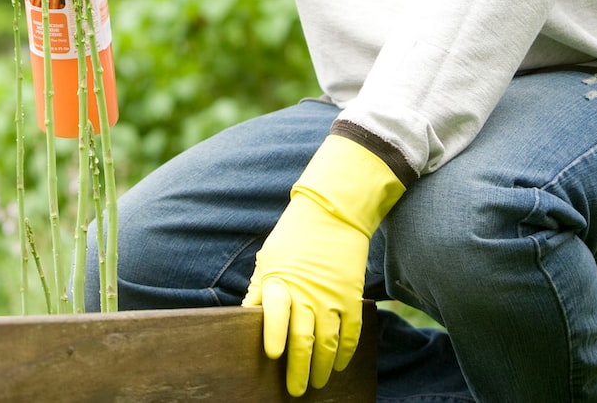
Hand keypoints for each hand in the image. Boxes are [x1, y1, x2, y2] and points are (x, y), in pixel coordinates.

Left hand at [244, 135, 404, 396]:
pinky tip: (339, 365)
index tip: (272, 356)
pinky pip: (351, 332)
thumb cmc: (293, 237)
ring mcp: (332, 297)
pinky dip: (346, 352)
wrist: (333, 213)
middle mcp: (307, 292)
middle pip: (303, 339)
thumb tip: (244, 316)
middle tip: (295, 390)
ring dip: (323, 367)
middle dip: (299, 369)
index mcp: (281, 281)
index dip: (273, 334)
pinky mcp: (352, 296)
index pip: (275, 312)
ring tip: (317, 383)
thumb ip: (258, 290)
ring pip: (329, 342)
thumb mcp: (268, 259)